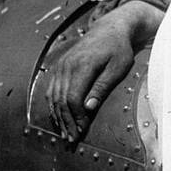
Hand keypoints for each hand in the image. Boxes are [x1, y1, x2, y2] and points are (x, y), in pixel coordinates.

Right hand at [46, 3, 159, 139]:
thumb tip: (88, 108)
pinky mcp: (59, 67)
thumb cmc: (118, 50)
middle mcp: (67, 65)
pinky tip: (59, 118)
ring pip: (53, 97)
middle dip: (66, 122)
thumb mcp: (117, 68)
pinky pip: (52, 90)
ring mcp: (61, 66)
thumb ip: (102, 87)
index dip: (76, 117)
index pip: (73, 98)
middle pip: (61, 100)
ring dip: (58, 117)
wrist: (109, 30)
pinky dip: (54, 106)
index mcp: (82, 65)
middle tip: (71, 140)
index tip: (82, 131)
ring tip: (65, 134)